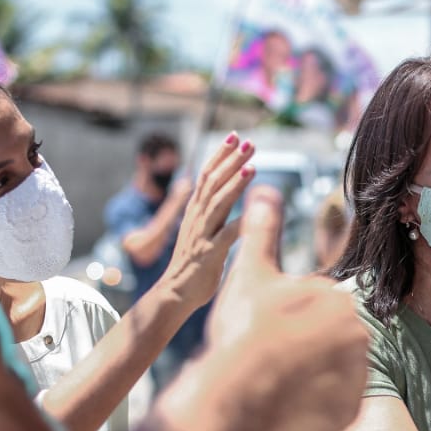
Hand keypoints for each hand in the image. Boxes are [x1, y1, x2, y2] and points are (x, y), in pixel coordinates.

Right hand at [158, 133, 255, 309]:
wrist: (175, 294)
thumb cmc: (195, 264)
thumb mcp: (203, 232)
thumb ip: (214, 213)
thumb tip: (230, 194)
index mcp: (195, 211)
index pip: (207, 175)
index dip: (220, 155)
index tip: (235, 137)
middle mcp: (197, 218)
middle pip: (213, 182)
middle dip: (231, 161)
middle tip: (248, 143)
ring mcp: (202, 235)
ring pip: (218, 203)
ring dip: (235, 183)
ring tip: (251, 166)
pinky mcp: (209, 255)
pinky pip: (226, 237)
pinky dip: (240, 224)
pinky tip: (254, 213)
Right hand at [200, 185, 367, 430]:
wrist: (236, 393)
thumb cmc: (242, 329)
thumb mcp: (250, 273)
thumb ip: (262, 230)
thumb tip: (266, 188)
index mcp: (338, 299)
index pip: (314, 311)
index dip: (285, 322)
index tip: (265, 332)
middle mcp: (359, 335)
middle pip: (326, 342)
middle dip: (300, 351)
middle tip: (270, 359)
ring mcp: (357, 375)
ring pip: (329, 374)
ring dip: (307, 379)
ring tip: (277, 382)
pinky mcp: (349, 410)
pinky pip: (332, 407)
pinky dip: (313, 408)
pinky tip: (288, 405)